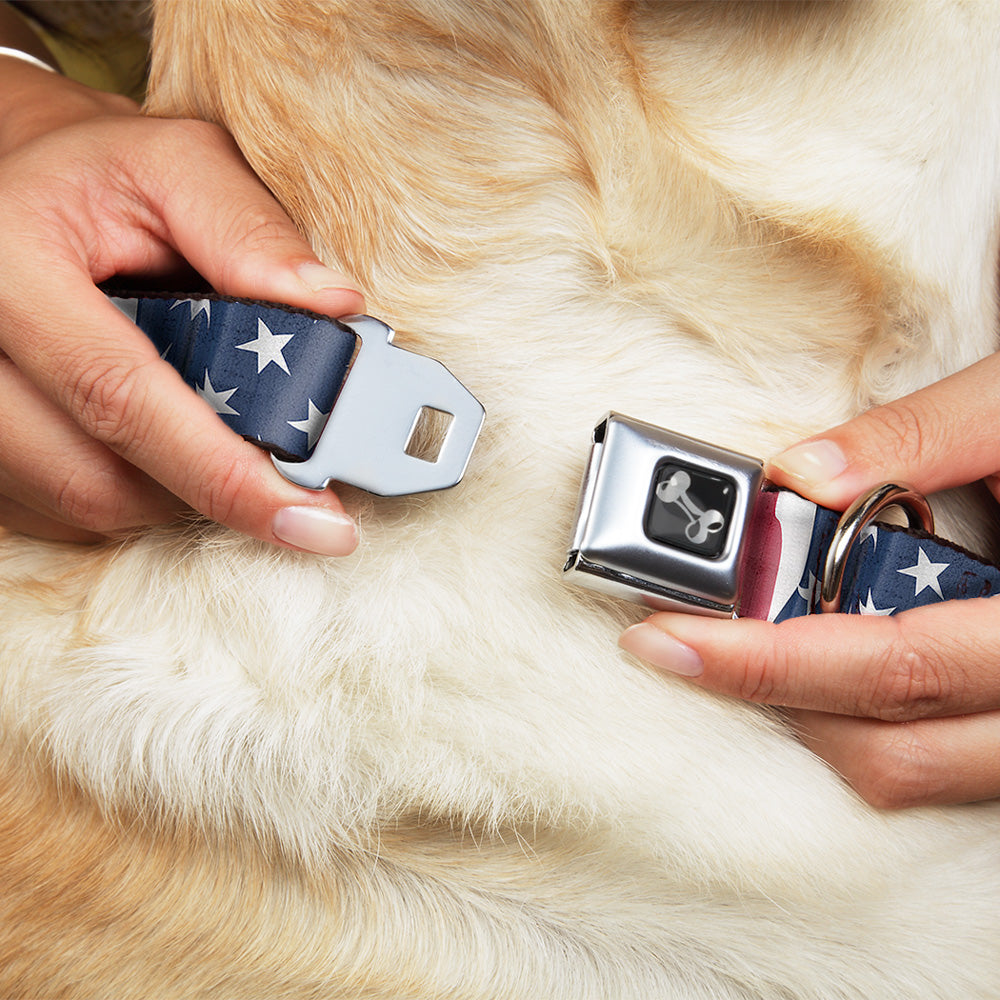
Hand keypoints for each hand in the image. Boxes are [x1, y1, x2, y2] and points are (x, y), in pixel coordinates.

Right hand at [0, 59, 363, 552]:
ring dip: (175, 492)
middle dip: (212, 491)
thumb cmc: (102, 175)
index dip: (224, 472)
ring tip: (223, 438)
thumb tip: (334, 307)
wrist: (19, 188)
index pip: (120, 395)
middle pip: (96, 477)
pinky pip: (62, 511)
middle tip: (293, 486)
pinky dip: (135, 492)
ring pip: (83, 504)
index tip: (315, 522)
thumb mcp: (176, 165)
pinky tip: (166, 443)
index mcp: (8, 266)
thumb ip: (249, 230)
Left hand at [620, 351, 999, 807]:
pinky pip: (939, 759)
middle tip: (682, 638)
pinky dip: (864, 718)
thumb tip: (798, 473)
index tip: (666, 637)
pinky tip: (823, 654)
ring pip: (913, 770)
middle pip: (892, 748)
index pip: (895, 666)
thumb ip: (921, 436)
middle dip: (770, 696)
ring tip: (745, 642)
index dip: (768, 661)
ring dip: (814, 714)